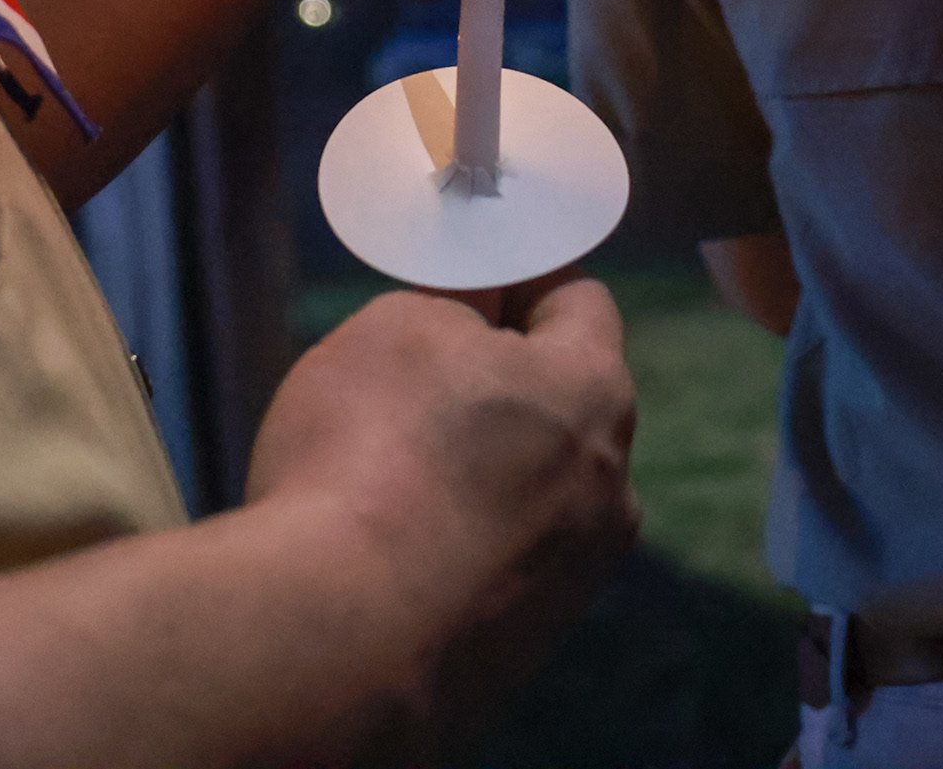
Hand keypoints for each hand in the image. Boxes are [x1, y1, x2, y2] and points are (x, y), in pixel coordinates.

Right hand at [246, 276, 640, 748]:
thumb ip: (450, 313)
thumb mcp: (393, 328)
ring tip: (384, 487)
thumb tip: (469, 335)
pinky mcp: (522, 658)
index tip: (466, 290)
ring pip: (528, 502)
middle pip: (561, 412)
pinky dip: (450, 559)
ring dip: (476, 483)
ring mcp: (572, 588)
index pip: (581, 304)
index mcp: (594, 396)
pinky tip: (382, 563)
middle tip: (411, 389)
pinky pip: (491, 578)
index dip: (520, 284)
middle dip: (497, 392)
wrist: (333, 643)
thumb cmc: (367, 456)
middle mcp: (609, 495)